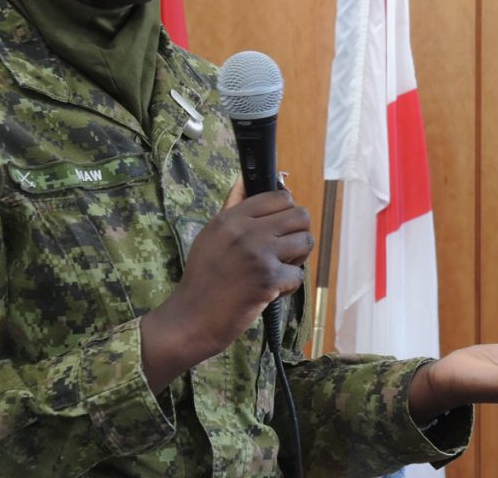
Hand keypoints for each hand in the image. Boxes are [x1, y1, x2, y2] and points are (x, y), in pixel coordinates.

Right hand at [140, 177, 312, 392]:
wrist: (192, 318)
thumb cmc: (203, 277)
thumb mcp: (212, 234)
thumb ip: (233, 205)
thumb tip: (244, 178)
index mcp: (232, 218)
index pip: (278, 197)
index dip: (286, 211)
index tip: (280, 227)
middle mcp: (246, 231)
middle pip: (300, 215)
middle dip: (297, 233)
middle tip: (283, 250)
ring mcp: (259, 254)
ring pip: (305, 242)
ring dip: (297, 259)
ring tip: (278, 268)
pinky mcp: (269, 279)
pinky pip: (298, 275)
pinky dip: (288, 286)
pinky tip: (270, 291)